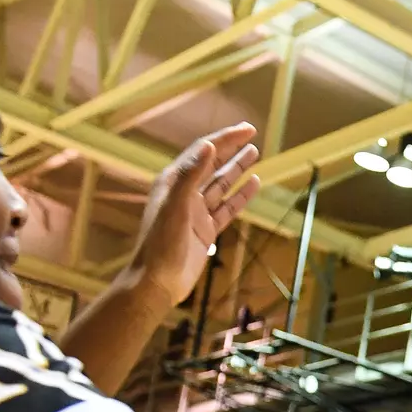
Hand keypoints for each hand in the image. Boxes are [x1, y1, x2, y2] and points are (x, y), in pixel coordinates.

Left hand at [129, 124, 262, 306]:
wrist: (157, 282)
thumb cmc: (160, 245)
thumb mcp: (174, 206)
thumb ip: (190, 175)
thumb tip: (208, 146)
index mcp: (173, 182)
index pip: (203, 153)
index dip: (225, 139)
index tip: (247, 129)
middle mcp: (185, 193)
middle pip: (213, 164)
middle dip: (231, 148)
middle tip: (251, 134)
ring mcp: (196, 212)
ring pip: (222, 184)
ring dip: (238, 168)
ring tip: (255, 153)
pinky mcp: (205, 230)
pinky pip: (227, 208)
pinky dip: (241, 196)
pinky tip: (254, 185)